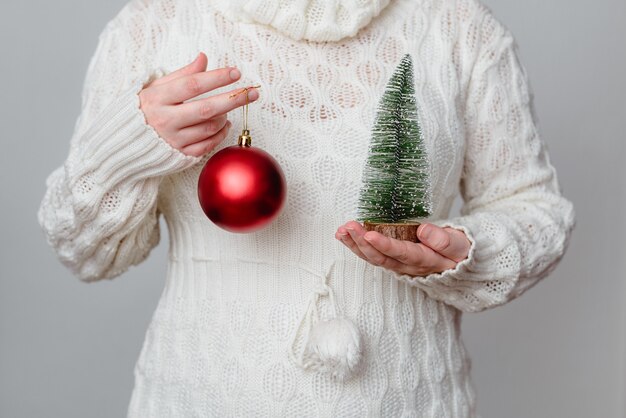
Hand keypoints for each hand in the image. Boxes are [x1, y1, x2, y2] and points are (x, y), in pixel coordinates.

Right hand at [138, 52, 258, 156]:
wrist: (124, 143)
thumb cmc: (144, 109)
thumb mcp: (157, 87)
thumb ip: (182, 74)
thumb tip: (204, 58)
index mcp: (158, 98)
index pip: (192, 85)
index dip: (216, 78)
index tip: (236, 73)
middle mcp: (165, 120)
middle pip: (207, 108)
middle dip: (233, 99)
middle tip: (253, 92)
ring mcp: (173, 140)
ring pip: (209, 127)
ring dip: (225, 116)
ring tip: (229, 107)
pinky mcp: (179, 155)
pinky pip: (208, 144)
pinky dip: (220, 134)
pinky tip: (225, 124)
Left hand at [335, 221, 470, 276]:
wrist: (459, 262)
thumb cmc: (460, 251)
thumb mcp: (460, 244)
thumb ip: (445, 240)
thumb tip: (424, 230)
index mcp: (426, 260)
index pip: (402, 253)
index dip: (385, 245)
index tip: (369, 234)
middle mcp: (408, 266)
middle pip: (381, 257)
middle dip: (361, 243)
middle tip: (348, 227)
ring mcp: (398, 265)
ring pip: (373, 258)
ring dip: (354, 245)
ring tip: (341, 231)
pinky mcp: (392, 260)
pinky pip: (372, 255)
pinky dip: (357, 245)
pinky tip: (345, 235)